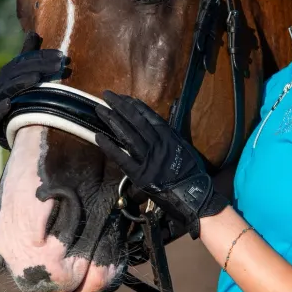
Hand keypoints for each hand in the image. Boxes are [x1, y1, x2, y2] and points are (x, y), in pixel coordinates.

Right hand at [0, 32, 67, 149]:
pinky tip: (9, 104)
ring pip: (6, 92)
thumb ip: (29, 58)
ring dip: (21, 84)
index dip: (40, 57)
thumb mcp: (27, 79)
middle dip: (36, 67)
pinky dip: (0, 109)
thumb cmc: (23, 102)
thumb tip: (34, 32)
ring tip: (36, 79)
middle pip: (15, 75)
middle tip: (57, 64)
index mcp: (8, 77)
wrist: (15, 135)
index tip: (60, 56)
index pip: (22, 62)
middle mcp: (0, 89)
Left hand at [94, 92, 228, 238]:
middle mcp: (158, 145)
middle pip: (136, 122)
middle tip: (107, 95)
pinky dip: (110, 147)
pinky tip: (98, 137)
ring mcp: (148, 160)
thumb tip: (159, 124)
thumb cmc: (191, 173)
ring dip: (113, 121)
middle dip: (120, 107)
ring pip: (127, 136)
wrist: (193, 196)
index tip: (125, 98)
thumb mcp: (184, 148)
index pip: (149, 117)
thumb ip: (171, 136)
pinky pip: (122, 159)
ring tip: (100, 110)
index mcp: (169, 137)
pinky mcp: (140, 175)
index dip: (135, 106)